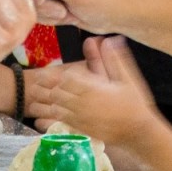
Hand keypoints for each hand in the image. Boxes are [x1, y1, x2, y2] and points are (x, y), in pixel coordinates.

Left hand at [31, 36, 156, 147]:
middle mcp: (83, 103)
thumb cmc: (135, 103)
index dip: (57, 75)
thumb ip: (115, 59)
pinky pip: (61, 123)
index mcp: (93, 88)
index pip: (67, 79)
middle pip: (58, 93)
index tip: (50, 72)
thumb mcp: (128, 78)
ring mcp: (81, 117)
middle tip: (36, 81)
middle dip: (47, 87)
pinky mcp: (81, 129)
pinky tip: (44, 117)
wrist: (138, 130)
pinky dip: (51, 119)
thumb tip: (109, 40)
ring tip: (34, 99)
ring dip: (45, 103)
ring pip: (56, 108)